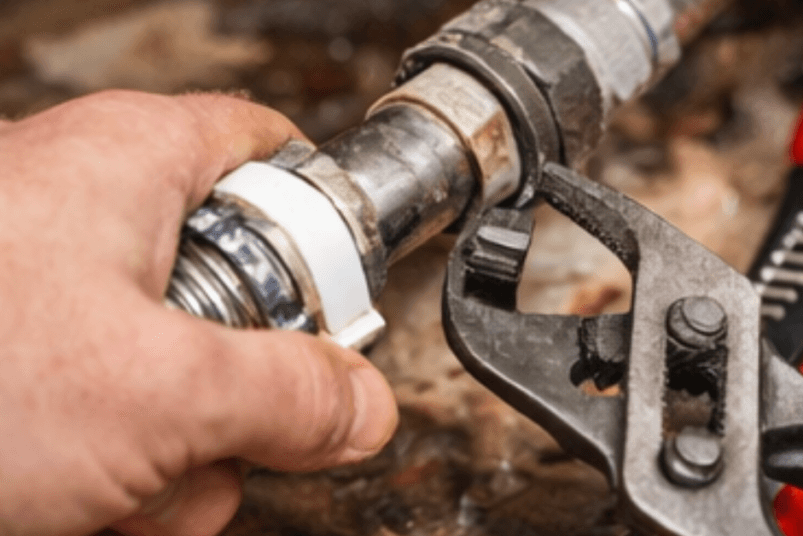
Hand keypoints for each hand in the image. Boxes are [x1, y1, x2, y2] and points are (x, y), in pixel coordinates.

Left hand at [0, 91, 397, 535]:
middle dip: (237, 397)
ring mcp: (48, 296)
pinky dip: (116, 476)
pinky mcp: (21, 365)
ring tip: (117, 493)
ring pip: (175, 374)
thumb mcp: (155, 393)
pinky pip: (114, 415)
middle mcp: (86, 215)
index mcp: (129, 164)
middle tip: (211, 442)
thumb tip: (366, 406)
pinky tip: (81, 505)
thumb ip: (291, 396)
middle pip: (234, 292)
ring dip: (176, 458)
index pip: (270, 152)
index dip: (322, 224)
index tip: (341, 305)